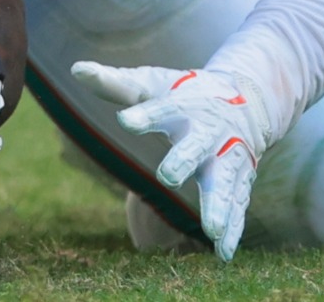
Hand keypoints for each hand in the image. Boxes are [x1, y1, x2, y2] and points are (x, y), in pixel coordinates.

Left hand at [71, 62, 275, 260]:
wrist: (247, 100)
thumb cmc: (185, 94)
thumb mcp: (152, 84)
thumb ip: (115, 83)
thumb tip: (76, 69)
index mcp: (182, 107)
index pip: (161, 109)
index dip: (143, 116)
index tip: (123, 121)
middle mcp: (207, 134)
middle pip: (195, 148)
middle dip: (183, 160)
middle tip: (168, 176)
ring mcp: (227, 159)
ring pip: (223, 184)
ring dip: (218, 207)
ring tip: (212, 231)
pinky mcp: (239, 181)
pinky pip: (237, 207)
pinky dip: (234, 229)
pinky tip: (224, 254)